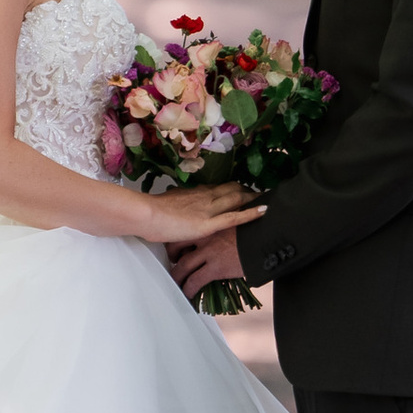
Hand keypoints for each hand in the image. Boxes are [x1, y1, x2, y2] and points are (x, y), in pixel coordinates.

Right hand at [142, 188, 261, 250]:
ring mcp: (208, 209)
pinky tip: (264, 211)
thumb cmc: (152, 212)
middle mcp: (206, 197)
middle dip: (248, 191)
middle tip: (260, 193)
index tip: (243, 190)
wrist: (146, 214)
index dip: (234, 189)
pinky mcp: (208, 223)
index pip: (220, 188)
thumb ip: (177, 203)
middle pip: (232, 190)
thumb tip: (176, 203)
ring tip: (267, 198)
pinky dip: (251, 213)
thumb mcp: (168, 203)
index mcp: (196, 193)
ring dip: (253, 198)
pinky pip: (234, 217)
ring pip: (237, 199)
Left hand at [172, 226, 254, 298]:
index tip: (180, 243)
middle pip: (178, 244)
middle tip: (173, 261)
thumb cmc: (262, 227)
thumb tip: (235, 232)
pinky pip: (195, 280)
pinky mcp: (216, 267)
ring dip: (178, 276)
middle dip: (172, 255)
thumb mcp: (243, 220)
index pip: (189, 227)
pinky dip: (189, 289)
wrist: (271, 235)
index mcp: (213, 221)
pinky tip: (189, 294)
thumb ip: (234, 225)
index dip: (181, 236)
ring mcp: (210, 251)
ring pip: (183, 265)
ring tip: (177, 283)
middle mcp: (207, 235)